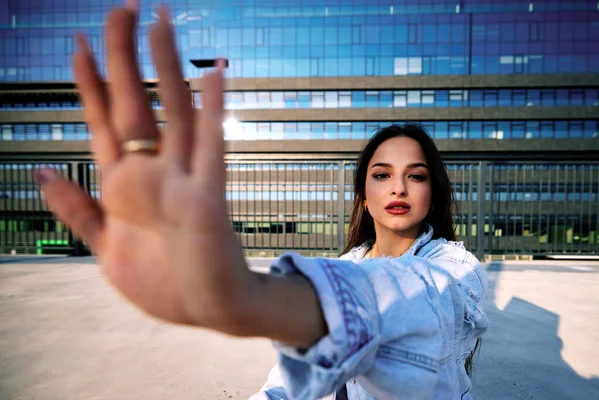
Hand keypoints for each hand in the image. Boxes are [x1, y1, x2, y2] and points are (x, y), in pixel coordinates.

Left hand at [35, 3, 252, 328]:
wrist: (208, 309)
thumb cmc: (163, 281)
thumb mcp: (105, 248)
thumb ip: (76, 210)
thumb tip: (40, 172)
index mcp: (124, 185)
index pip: (104, 122)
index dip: (90, 83)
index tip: (80, 43)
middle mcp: (153, 174)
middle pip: (135, 104)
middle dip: (124, 56)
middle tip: (123, 8)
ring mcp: (182, 182)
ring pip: (172, 114)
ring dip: (167, 67)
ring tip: (161, 21)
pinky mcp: (207, 199)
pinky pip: (211, 148)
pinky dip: (213, 112)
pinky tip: (214, 74)